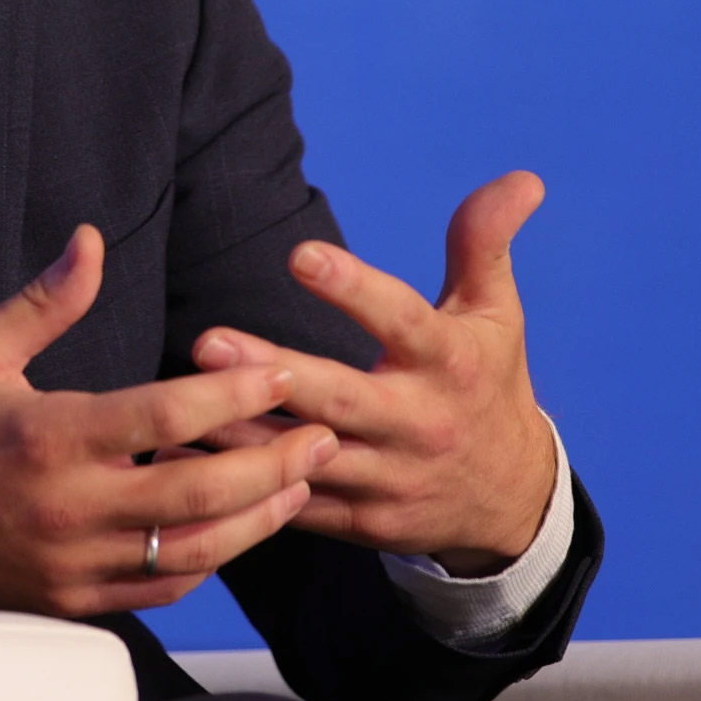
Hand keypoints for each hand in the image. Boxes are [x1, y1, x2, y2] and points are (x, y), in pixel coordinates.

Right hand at [0, 226, 343, 616]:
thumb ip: (47, 300)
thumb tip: (92, 241)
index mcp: (50, 436)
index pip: (165, 414)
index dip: (233, 395)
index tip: (280, 374)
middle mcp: (68, 506)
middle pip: (198, 491)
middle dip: (273, 464)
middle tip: (323, 437)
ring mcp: (71, 562)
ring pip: (191, 550)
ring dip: (257, 520)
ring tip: (300, 486)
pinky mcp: (69, 599)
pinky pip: (158, 590)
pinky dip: (206, 562)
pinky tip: (237, 532)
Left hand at [192, 172, 561, 573]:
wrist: (511, 499)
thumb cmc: (488, 383)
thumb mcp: (496, 313)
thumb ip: (484, 243)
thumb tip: (522, 177)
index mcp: (448, 363)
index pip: (400, 320)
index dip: (353, 289)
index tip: (299, 254)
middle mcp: (419, 423)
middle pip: (340, 399)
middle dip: (274, 373)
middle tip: (208, 342)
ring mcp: (389, 479)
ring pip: (307, 456)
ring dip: (242, 434)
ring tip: (178, 404)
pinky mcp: (362, 522)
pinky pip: (296, 505)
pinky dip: (244, 487)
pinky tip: (189, 458)